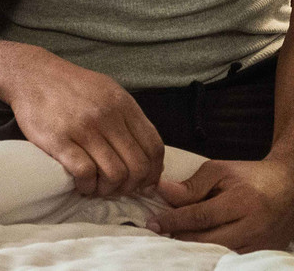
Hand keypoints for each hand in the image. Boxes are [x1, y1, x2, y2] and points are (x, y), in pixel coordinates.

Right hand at [4, 47, 164, 197]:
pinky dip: (87, 187)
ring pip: (114, 174)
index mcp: (122, 103)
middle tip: (119, 188)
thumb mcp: (107, 90)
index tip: (144, 182)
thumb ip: (128, 117)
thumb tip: (148, 155)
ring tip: (98, 187)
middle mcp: (106, 115)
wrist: (31, 74)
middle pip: (138, 165)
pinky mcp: (59, 140)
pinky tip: (82, 184)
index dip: (154, 172)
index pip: (154, 147)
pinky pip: (85, 174)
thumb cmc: (71, 85)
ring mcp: (83, 128)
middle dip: (132, 186)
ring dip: (109, 189)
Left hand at [149, 157, 293, 252]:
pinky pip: (229, 261)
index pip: (201, 216)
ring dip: (192, 249)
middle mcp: (253, 228)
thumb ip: (192, 185)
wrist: (287, 189)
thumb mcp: (220, 171)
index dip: (174, 220)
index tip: (153, 223)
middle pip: (207, 241)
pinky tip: (195, 247)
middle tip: (158, 233)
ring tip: (173, 239)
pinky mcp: (261, 257)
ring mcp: (259, 247)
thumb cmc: (249, 177)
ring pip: (217, 255)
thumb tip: (163, 191)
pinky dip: (210, 255)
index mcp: (242, 202)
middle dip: (179, 238)